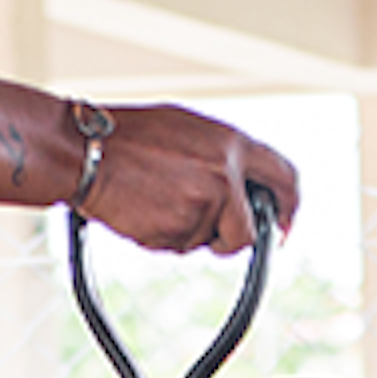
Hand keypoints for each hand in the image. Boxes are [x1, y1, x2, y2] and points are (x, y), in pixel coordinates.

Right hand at [79, 108, 299, 257]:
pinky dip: (164, 238)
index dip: (289, 208)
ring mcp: (203, 204)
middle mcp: (225, 174)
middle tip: (216, 236)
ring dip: (188, 233)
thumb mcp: (187, 131)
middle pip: (248, 231)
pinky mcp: (179, 229)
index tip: (282, 225)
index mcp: (231, 143)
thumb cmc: (129, 138)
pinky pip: (180, 247)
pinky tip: (145, 211)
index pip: (285, 178)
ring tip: (158, 201)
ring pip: (209, 241)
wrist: (87, 153)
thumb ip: (220, 157)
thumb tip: (240, 184)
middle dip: (232, 239)